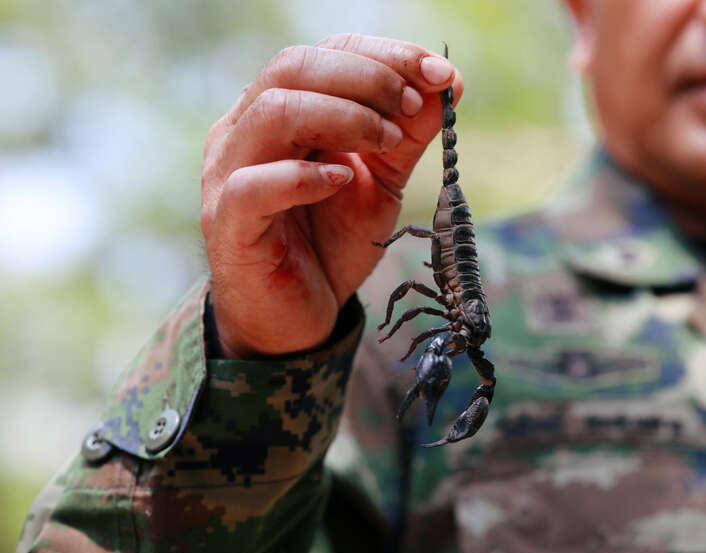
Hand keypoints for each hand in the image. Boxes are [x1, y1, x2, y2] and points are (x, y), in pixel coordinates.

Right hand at [201, 34, 462, 357]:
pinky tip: (342, 179)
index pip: (324, 54)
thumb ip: (406, 134)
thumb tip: (450, 82)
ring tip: (386, 143)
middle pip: (294, 68)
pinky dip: (303, 176)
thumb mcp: (381, 182)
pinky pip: (253, 185)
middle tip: (413, 106)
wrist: (300, 318)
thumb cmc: (332, 242)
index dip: (384, 56)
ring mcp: (227, 174)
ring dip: (343, 117)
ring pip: (273, 112)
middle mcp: (244, 130)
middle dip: (366, 79)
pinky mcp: (228, 223)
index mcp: (279, 111)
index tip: (439, 74)